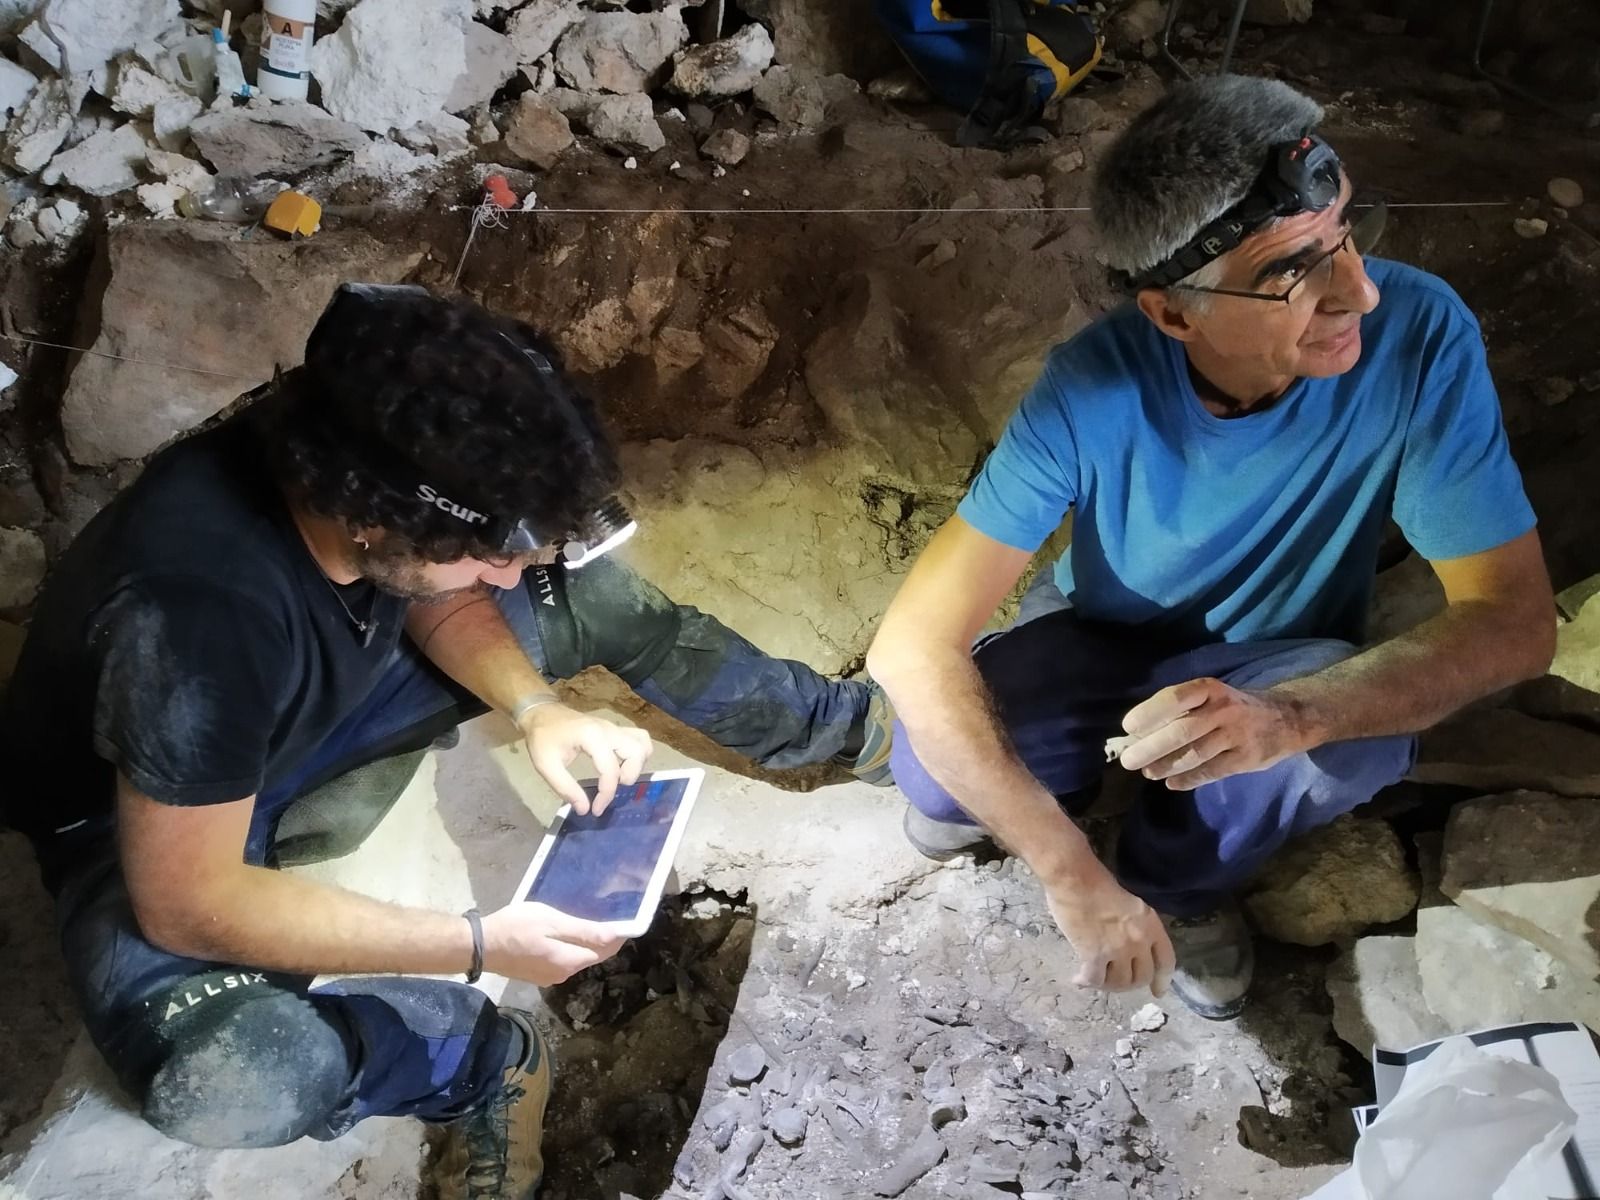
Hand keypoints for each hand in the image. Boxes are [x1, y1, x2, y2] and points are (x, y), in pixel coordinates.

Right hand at [480, 901, 627, 985]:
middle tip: (606, 916)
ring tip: (584, 922)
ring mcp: (547, 977)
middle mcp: (562, 975)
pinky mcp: (535, 975)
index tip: (624, 921)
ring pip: (574, 959)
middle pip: (589, 957)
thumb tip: (614, 937)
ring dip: (582, 944)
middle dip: (600, 941)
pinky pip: (560, 961)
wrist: (478, 946)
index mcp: (569, 962)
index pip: (603, 951)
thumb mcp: (552, 922)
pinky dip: (566, 949)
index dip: (615, 937)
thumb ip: (584, 931)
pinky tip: (561, 935)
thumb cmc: (516, 928)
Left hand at [520, 702, 652, 813]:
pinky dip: (637, 753)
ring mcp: (613, 727)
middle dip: (628, 776)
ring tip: (620, 777)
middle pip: (636, 752)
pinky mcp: (614, 728)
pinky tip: (623, 764)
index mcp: (592, 737)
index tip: (596, 810)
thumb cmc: (542, 738)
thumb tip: (584, 809)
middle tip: (610, 788)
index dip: (606, 794)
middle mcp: (608, 729)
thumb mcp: (546, 766)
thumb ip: (566, 788)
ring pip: (642, 743)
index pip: (611, 770)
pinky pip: (638, 738)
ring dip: (636, 764)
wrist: (541, 713)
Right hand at [1045, 872, 1173, 996]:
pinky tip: (1078, 980)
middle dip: (1129, 983)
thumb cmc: (1099, 883)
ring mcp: (1118, 950)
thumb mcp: (1131, 905)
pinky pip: (1095, 980)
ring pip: (1120, 983)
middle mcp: (1140, 941)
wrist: (1076, 879)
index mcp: (1151, 926)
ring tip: (1096, 979)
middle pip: (1142, 977)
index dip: (1163, 980)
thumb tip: (1129, 946)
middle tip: (1114, 980)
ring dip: (1108, 985)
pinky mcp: (1095, 956)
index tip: (1157, 992)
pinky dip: (1086, 983)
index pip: (1166, 961)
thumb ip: (1137, 927)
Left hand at [1112, 677, 1310, 790]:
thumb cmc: (1234, 707)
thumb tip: (1138, 733)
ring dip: (1166, 765)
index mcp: (1210, 689)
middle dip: (1151, 747)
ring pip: (1195, 754)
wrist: (1288, 718)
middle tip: (1128, 760)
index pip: (1175, 697)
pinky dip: (1189, 779)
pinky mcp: (1247, 759)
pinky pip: (1212, 771)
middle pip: (1182, 730)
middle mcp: (1224, 709)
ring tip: (1148, 772)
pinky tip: (1172, 784)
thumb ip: (1182, 711)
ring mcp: (1237, 735)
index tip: (1128, 727)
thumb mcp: (1212, 697)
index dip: (1150, 712)